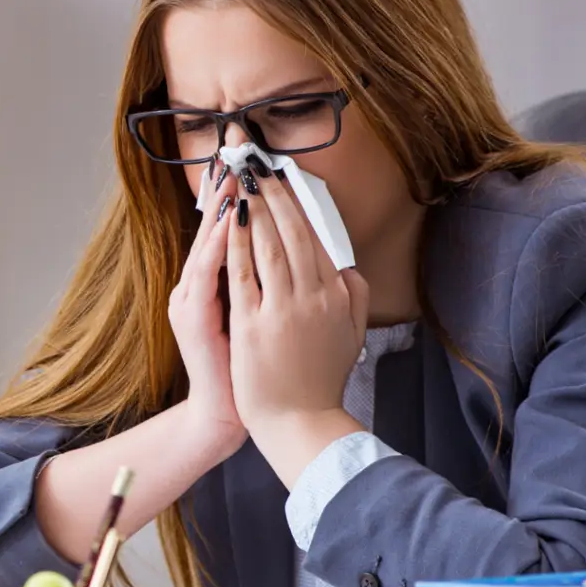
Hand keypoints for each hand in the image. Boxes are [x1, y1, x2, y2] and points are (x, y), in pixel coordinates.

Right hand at [169, 163, 246, 461]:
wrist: (230, 412)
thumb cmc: (252, 368)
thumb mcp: (265, 318)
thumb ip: (275, 285)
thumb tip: (304, 254)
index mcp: (218, 282)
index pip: (231, 228)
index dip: (241, 193)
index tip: (253, 159)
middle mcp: (198, 284)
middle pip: (214, 225)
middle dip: (227, 186)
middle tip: (237, 150)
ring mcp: (191, 299)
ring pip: (208, 242)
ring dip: (222, 208)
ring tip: (236, 175)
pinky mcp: (193, 317)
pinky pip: (206, 274)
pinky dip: (219, 246)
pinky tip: (232, 222)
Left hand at [226, 162, 369, 484]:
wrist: (299, 423)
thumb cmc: (319, 381)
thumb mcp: (350, 336)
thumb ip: (353, 298)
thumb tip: (349, 268)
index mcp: (337, 297)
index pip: (318, 239)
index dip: (300, 205)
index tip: (286, 178)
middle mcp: (314, 298)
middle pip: (296, 234)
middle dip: (277, 194)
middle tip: (261, 163)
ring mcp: (284, 311)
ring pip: (272, 247)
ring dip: (258, 209)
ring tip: (245, 179)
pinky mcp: (255, 325)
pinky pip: (245, 274)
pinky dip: (238, 244)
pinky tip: (231, 221)